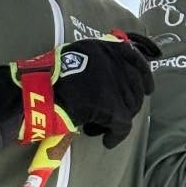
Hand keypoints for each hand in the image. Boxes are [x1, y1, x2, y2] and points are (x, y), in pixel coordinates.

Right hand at [0, 33, 157, 150]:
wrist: (35, 93)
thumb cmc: (48, 78)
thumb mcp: (76, 55)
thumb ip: (96, 59)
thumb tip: (111, 69)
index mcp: (104, 47)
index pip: (135, 54)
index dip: (145, 70)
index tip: (150, 82)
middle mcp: (113, 61)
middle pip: (135, 85)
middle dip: (129, 101)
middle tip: (115, 115)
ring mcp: (114, 83)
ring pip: (129, 107)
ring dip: (117, 119)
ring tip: (99, 125)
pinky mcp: (112, 106)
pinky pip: (121, 126)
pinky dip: (114, 136)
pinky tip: (105, 140)